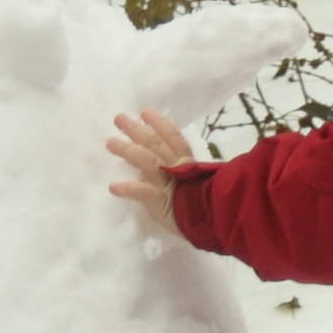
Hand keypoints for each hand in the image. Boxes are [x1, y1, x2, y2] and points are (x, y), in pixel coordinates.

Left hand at [102, 108, 198, 238]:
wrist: (222, 221)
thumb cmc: (211, 205)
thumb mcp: (201, 184)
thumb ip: (185, 174)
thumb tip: (162, 168)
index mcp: (188, 164)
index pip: (173, 138)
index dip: (159, 124)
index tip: (145, 112)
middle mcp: (178, 169)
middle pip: (155, 144)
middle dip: (136, 130)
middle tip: (119, 118)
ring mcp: (170, 184)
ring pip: (148, 161)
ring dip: (128, 150)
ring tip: (110, 143)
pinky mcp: (163, 203)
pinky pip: (144, 193)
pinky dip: (128, 188)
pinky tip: (113, 186)